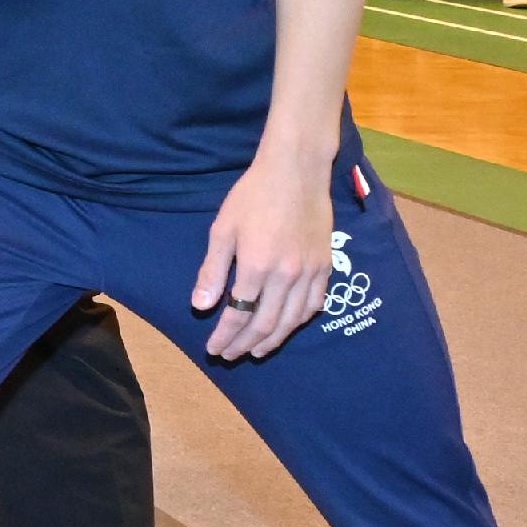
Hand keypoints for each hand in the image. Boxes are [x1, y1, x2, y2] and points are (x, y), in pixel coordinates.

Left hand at [192, 149, 332, 360]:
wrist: (296, 171)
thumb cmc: (253, 196)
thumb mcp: (223, 229)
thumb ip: (213, 271)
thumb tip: (201, 306)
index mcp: (257, 266)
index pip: (238, 314)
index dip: (225, 336)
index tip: (214, 348)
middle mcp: (286, 275)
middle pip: (265, 324)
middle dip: (245, 344)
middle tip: (230, 355)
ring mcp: (310, 272)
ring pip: (292, 321)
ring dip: (272, 341)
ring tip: (256, 350)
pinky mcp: (326, 266)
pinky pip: (314, 305)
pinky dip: (298, 322)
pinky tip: (287, 327)